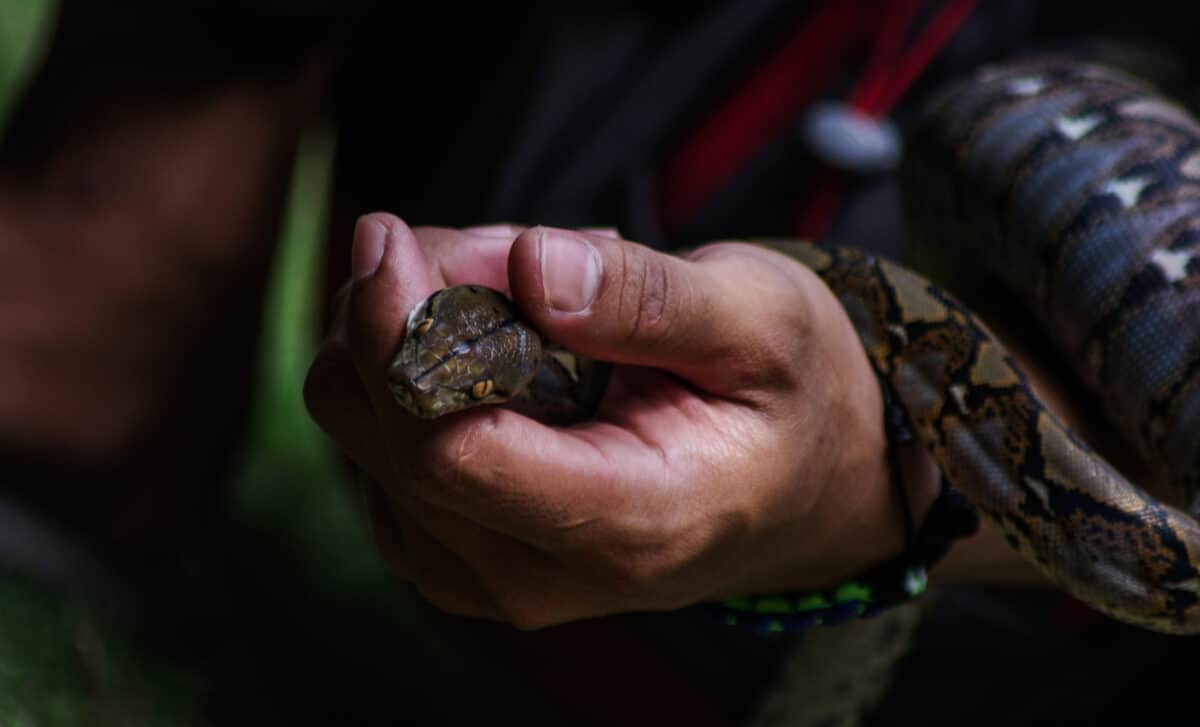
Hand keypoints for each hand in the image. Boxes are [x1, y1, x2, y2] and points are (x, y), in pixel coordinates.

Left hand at [304, 214, 939, 628]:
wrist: (806, 487)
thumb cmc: (791, 397)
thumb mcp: (760, 321)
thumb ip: (648, 299)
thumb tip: (533, 267)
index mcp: (625, 525)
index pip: (448, 452)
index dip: (397, 335)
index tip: (393, 237)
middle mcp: (536, 575)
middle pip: (383, 435)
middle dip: (400, 314)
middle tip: (484, 248)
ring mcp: (487, 575)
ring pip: (361, 433)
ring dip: (403, 336)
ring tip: (510, 295)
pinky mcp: (458, 551)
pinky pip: (377, 447)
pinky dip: (407, 371)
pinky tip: (489, 343)